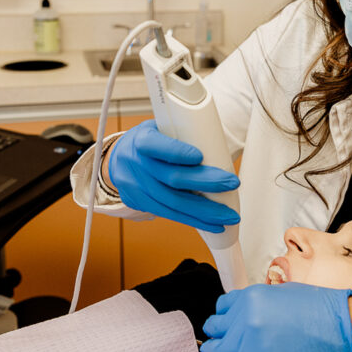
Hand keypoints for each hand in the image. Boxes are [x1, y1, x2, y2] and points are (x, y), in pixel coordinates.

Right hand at [108, 120, 239, 231]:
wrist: (120, 157)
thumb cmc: (151, 139)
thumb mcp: (161, 126)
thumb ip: (182, 134)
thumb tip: (218, 144)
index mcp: (141, 139)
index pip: (155, 146)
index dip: (177, 152)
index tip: (200, 156)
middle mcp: (134, 164)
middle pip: (172, 179)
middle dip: (206, 183)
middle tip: (232, 183)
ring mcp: (134, 187)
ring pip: (172, 203)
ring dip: (204, 212)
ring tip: (228, 215)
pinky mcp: (137, 203)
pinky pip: (168, 214)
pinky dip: (193, 220)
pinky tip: (212, 224)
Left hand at [200, 283, 351, 351]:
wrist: (345, 330)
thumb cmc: (322, 313)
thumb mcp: (283, 295)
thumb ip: (256, 305)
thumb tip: (238, 318)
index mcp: (251, 298)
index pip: (220, 311)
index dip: (223, 322)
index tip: (224, 329)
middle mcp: (247, 320)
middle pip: (215, 335)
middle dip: (221, 341)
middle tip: (226, 348)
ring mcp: (251, 346)